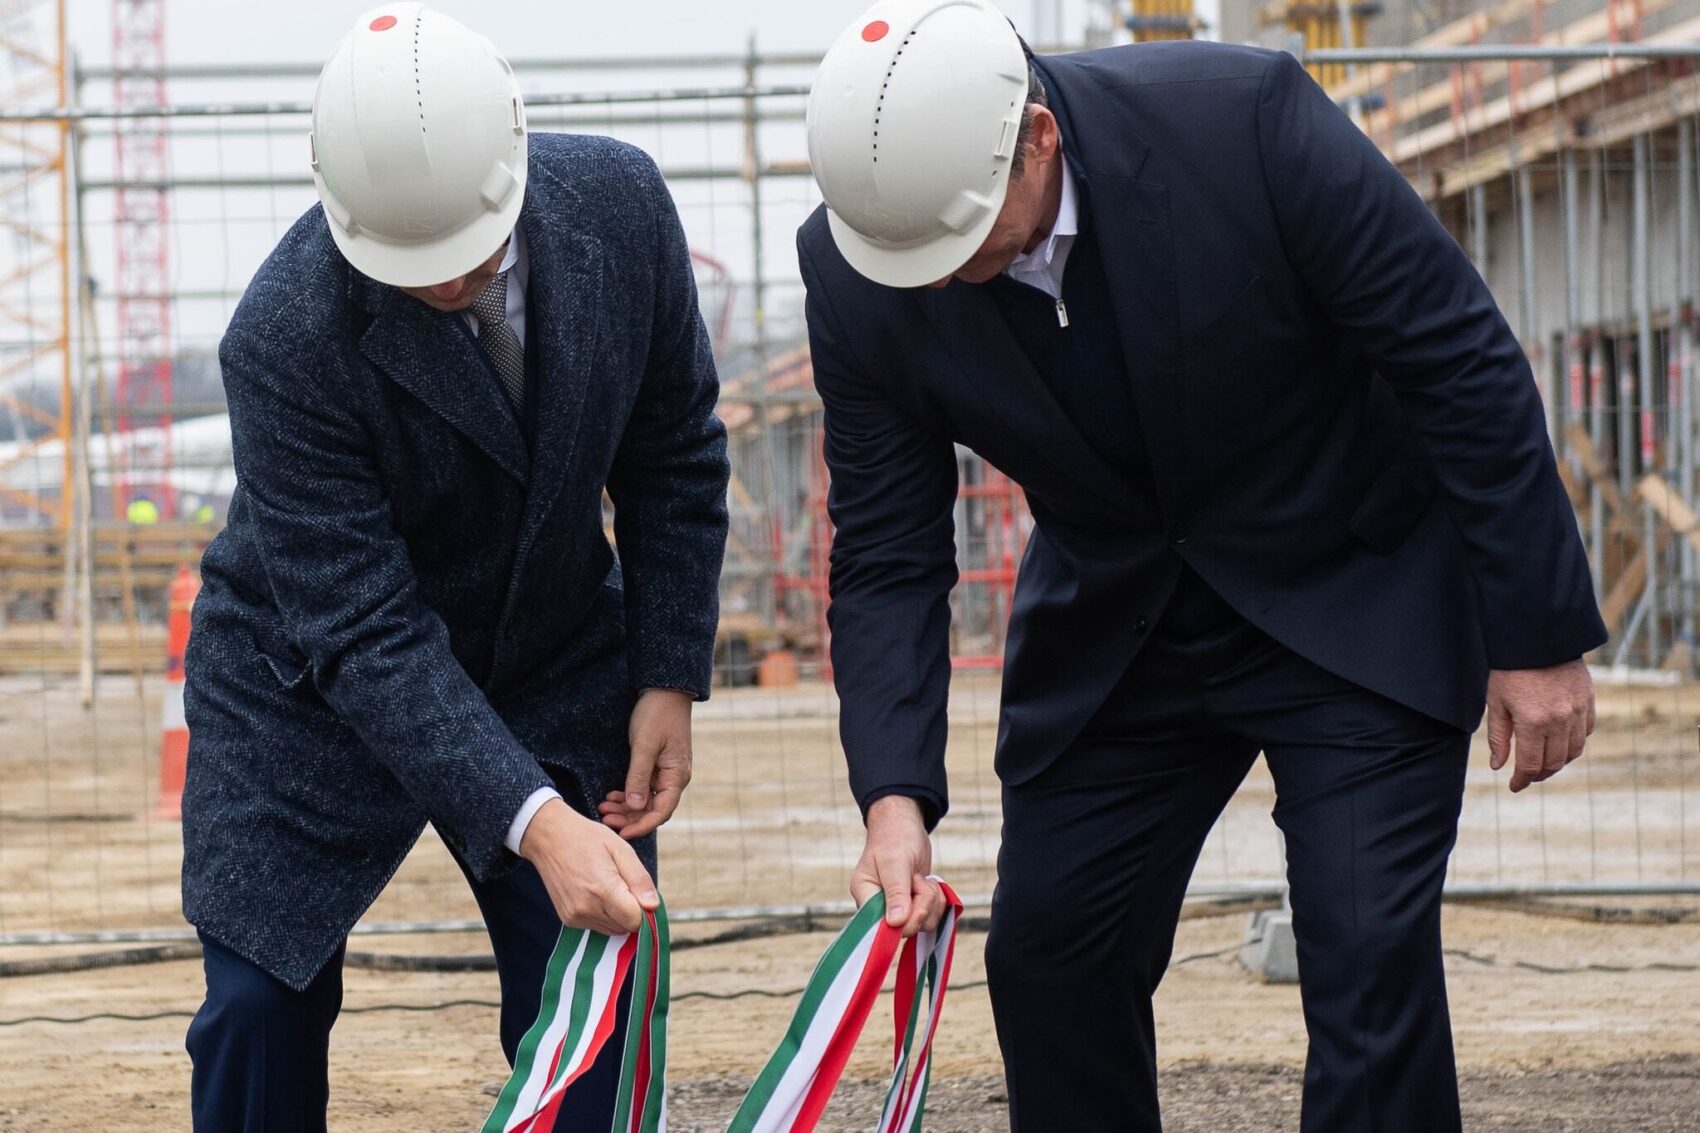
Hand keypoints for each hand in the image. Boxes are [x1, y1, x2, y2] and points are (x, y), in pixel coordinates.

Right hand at [519, 798, 658, 934]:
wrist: (549, 838)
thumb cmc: (587, 839)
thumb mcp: (621, 849)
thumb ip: (639, 879)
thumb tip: (653, 906)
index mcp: (603, 890)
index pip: (635, 921)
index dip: (644, 909)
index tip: (640, 892)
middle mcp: (587, 909)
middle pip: (625, 927)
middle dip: (631, 911)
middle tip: (623, 884)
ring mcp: (575, 917)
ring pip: (611, 929)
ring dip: (617, 915)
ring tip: (608, 886)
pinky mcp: (568, 920)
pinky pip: (596, 926)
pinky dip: (603, 915)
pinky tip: (596, 893)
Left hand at [597, 689, 693, 840]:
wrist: (665, 691)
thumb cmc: (657, 715)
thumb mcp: (645, 746)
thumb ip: (638, 777)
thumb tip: (635, 806)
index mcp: (676, 776)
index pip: (662, 812)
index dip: (642, 826)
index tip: (621, 833)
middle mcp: (674, 778)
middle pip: (652, 809)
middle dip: (629, 818)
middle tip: (604, 820)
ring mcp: (665, 773)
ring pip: (646, 801)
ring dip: (625, 807)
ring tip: (603, 808)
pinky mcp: (657, 766)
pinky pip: (643, 788)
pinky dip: (628, 794)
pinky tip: (611, 796)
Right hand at [851, 796, 946, 937]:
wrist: (904, 825)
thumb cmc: (895, 837)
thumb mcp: (895, 862)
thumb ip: (896, 892)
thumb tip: (895, 923)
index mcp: (865, 895)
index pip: (880, 927)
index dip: (903, 922)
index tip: (915, 902)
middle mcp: (879, 906)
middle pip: (906, 928)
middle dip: (922, 905)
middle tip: (919, 881)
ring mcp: (898, 907)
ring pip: (922, 923)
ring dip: (931, 901)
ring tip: (922, 878)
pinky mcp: (913, 905)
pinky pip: (931, 917)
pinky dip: (937, 901)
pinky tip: (928, 883)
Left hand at [1486, 659, 1595, 792]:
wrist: (1538, 637)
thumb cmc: (1510, 669)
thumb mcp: (1496, 702)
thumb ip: (1499, 737)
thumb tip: (1499, 766)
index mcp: (1533, 722)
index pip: (1531, 765)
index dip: (1522, 780)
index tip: (1514, 786)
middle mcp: (1560, 720)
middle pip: (1554, 762)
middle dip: (1539, 774)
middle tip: (1527, 776)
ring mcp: (1578, 711)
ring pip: (1574, 751)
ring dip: (1558, 762)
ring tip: (1544, 763)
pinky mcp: (1589, 701)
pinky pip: (1586, 732)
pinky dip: (1574, 743)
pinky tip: (1560, 743)